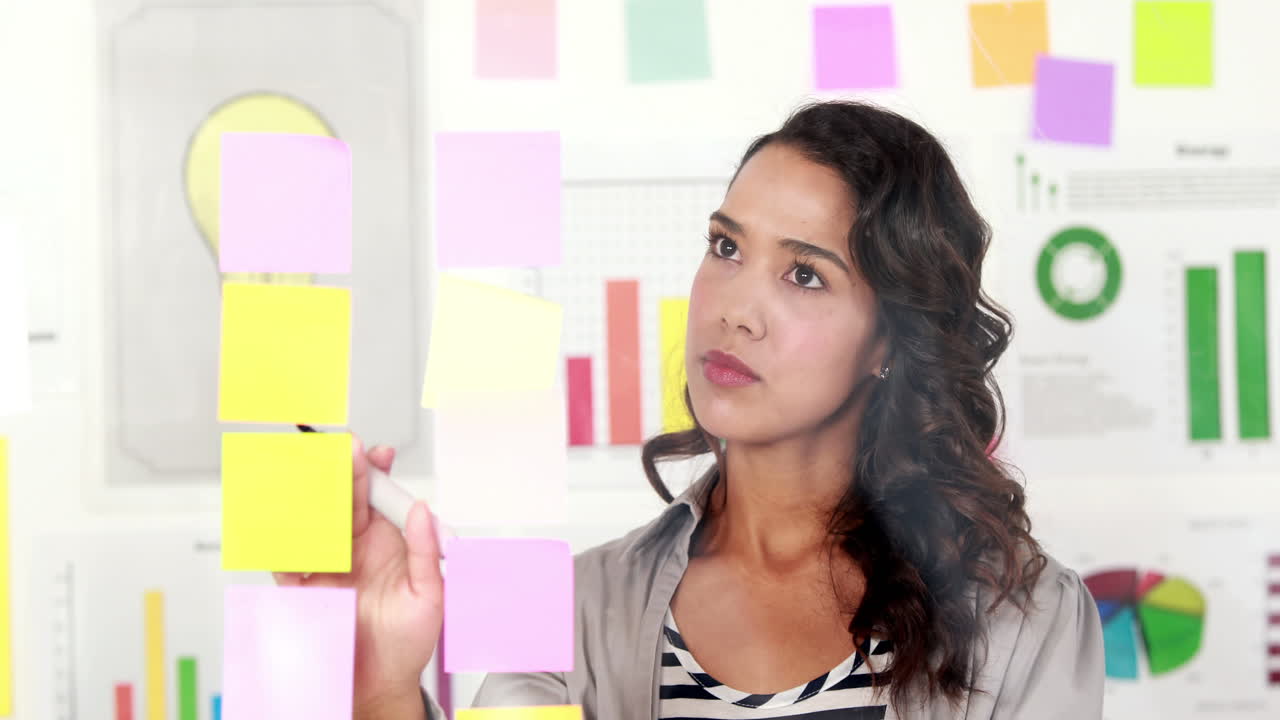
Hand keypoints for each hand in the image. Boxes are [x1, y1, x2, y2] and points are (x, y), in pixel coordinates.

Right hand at [273, 435, 442, 711]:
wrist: (380, 685)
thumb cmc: (408, 643)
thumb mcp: (431, 596)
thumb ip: (426, 551)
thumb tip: (422, 510)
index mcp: (388, 542)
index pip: (378, 496)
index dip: (374, 471)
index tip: (374, 453)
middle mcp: (355, 547)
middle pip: (343, 498)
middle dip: (340, 471)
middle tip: (338, 449)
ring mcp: (327, 564)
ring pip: (313, 520)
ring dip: (309, 495)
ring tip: (309, 472)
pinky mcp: (303, 588)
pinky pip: (286, 559)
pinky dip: (282, 539)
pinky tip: (282, 519)